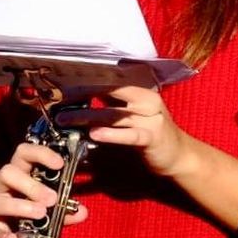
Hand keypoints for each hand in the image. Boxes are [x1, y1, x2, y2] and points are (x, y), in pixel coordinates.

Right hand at [0, 142, 88, 237]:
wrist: (5, 236)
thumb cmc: (28, 213)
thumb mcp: (49, 208)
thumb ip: (66, 209)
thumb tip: (82, 212)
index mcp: (19, 174)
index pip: (24, 153)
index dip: (41, 154)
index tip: (60, 163)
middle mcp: (2, 186)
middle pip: (7, 172)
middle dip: (31, 185)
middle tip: (52, 199)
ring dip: (20, 206)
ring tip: (40, 213)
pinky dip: (3, 236)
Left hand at [54, 86, 191, 177]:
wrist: (180, 155)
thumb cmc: (151, 134)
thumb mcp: (132, 115)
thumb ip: (112, 106)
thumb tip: (80, 100)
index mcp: (140, 91)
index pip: (108, 81)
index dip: (84, 83)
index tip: (61, 88)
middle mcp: (146, 100)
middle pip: (109, 93)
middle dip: (81, 96)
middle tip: (58, 102)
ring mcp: (151, 118)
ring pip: (113, 115)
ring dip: (86, 117)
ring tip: (65, 121)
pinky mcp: (153, 137)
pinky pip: (129, 135)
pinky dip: (111, 135)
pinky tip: (95, 135)